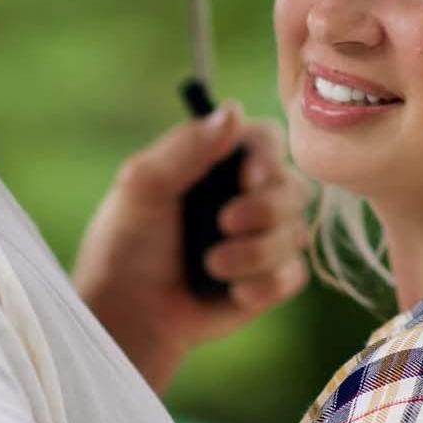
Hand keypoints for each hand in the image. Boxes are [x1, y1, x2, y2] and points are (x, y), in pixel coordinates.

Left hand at [73, 103, 310, 392]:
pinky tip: (230, 291)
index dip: (266, 157)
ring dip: (256, 252)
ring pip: (296, 232)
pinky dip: (262, 284)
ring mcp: (264, 236)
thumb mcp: (142, 186)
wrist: (127, 312)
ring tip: (211, 264)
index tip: (244, 179)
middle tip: (224, 224)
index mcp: (218, 160)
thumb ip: (186, 148)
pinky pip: (293, 274)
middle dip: (265, 208)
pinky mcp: (271, 278)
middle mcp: (248, 193)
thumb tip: (233, 110)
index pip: (267, 139)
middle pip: (294, 185)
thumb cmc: (126, 241)